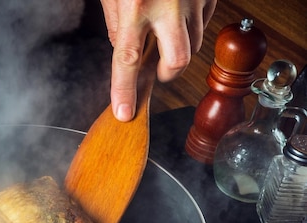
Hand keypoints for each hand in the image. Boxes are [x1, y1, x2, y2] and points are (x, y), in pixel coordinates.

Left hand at [100, 0, 216, 120]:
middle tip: (156, 70)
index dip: (125, 90)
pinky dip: (191, 28)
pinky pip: (204, 24)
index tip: (124, 113)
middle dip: (166, 74)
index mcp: (136, 5)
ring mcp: (192, 0)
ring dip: (177, 50)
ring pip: (194, 46)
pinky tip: (177, 17)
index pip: (128, 59)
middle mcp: (167, 5)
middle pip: (176, 62)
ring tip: (163, 32)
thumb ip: (117, 22)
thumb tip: (123, 50)